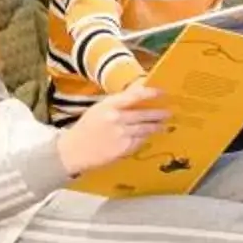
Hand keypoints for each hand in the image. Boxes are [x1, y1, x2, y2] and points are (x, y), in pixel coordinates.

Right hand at [58, 83, 173, 175]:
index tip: (161, 92)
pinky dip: (144, 138)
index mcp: (108, 105)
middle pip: (143, 114)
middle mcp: (116, 118)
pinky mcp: (123, 148)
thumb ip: (117, 103)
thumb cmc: (86, 128)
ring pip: (144, 129)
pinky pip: (139, 141)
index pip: (134, 96)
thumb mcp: (98, 109)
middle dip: (158, 114)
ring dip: (155, 127)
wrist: (74, 150)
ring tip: (163, 125)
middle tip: (168, 112)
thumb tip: (136, 94)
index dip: (150, 93)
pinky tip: (147, 136)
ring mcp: (121, 134)